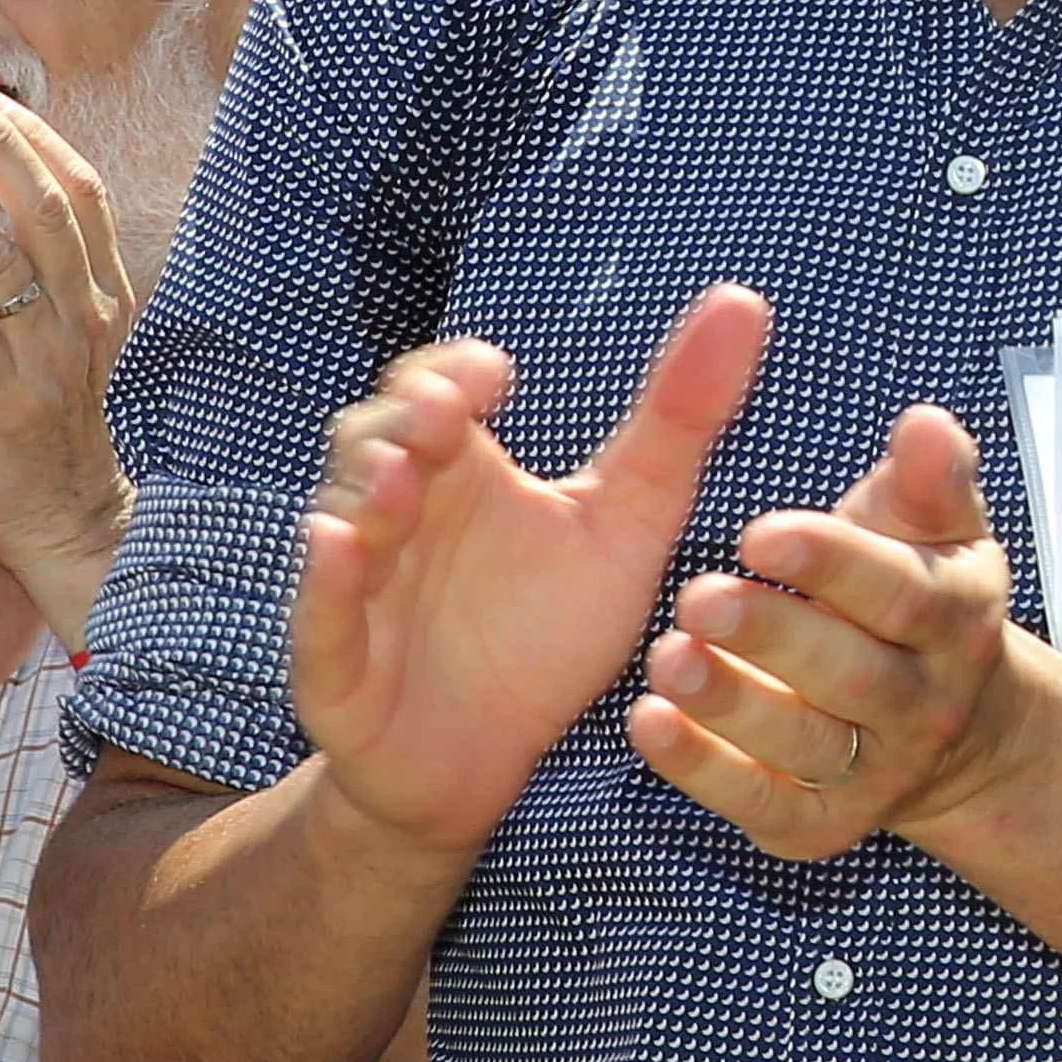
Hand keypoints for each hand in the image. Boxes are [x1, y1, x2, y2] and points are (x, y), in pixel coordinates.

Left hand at [0, 85, 141, 643]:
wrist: (72, 530)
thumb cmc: (59, 437)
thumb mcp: (71, 348)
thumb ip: (51, 288)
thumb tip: (13, 220)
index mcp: (106, 299)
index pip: (82, 198)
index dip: (38, 142)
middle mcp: (88, 319)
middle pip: (50, 208)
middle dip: (0, 144)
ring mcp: (52, 360)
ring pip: (0, 260)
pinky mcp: (7, 403)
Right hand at [295, 284, 770, 858]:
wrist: (485, 763)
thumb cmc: (546, 629)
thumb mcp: (629, 522)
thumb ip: (679, 419)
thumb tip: (743, 298)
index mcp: (460, 470)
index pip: (436, 389)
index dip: (454, 374)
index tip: (497, 374)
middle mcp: (396, 513)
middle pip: (374, 438)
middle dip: (405, 421)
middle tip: (448, 413)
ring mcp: (357, 586)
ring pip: (343, 520)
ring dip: (368, 493)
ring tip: (403, 476)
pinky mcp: (335, 664)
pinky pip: (318, 616)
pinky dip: (326, 581)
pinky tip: (339, 546)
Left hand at [631, 403, 1056, 860]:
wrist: (961, 733)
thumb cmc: (920, 598)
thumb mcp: (940, 533)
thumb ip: (930, 477)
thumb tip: (922, 421)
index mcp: (954, 618)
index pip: (898, 591)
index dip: (831, 562)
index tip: (758, 531)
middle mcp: (925, 703)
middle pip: (852, 675)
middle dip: (774, 636)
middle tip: (697, 595)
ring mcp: (876, 771)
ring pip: (804, 745)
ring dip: (731, 704)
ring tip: (666, 659)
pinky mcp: (821, 825)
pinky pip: (760, 803)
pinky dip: (702, 769)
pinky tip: (648, 724)